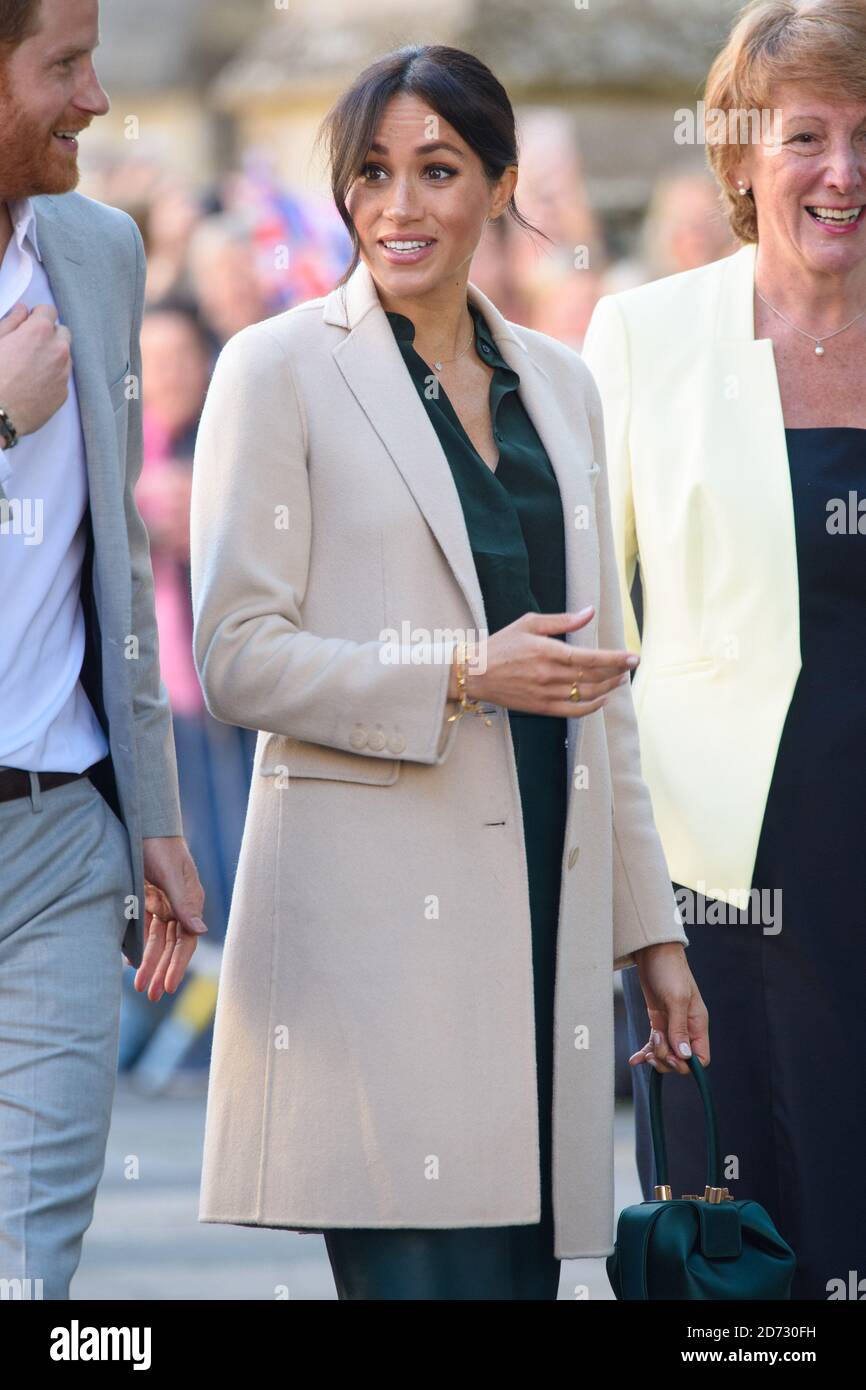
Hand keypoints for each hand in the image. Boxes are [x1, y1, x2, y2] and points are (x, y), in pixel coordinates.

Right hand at [0, 303, 71, 437]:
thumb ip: (11, 321)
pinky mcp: (63, 393)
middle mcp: (58, 350)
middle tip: (29, 346)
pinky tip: (34, 383)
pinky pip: (62, 377)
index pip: (49, 311)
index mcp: (39, 332)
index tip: (28, 323)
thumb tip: (23, 311)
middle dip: (49, 335)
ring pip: (65, 356)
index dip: (37, 316)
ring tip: (30, 366)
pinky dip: (53, 376)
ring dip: (53, 355)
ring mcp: (63, 373)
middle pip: (62, 332)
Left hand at [131, 836, 207, 1000]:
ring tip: (139, 986)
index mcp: (190, 901)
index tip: (167, 987)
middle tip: (150, 995)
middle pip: (171, 946)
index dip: (178, 965)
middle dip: (161, 971)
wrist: (143, 822)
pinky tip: (130, 962)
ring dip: (149, 963)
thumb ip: (185, 903)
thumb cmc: (162, 846)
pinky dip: (139, 946)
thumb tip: (201, 932)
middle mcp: (179, 906)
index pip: (186, 941)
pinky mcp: (146, 899)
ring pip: (157, 941)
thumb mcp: (173, 874)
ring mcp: (162, 903)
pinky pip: (144, 929)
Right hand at [447, 607, 637, 717]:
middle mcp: (549, 675)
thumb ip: (562, 620)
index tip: (633, 656)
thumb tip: (589, 612)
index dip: (615, 658)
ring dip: (608, 688)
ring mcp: (546, 694)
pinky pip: (574, 711)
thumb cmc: (501, 645)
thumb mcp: (529, 623)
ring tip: (619, 679)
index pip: (590, 657)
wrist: (475, 674)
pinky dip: (592, 707)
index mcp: (548, 651)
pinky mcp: (541, 708)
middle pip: (594, 677)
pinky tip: (602, 699)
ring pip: (587, 694)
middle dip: (617, 672)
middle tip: (630, 666)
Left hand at [628, 941, 709, 1074]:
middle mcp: (686, 1028)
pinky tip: (635, 1059)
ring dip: (655, 1055)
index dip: (687, 1064)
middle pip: (681, 1059)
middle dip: (667, 1059)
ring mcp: (671, 1025)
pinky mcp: (658, 1021)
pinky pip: (653, 1044)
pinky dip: (645, 1052)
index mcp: (698, 1024)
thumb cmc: (669, 971)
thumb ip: (679, 1028)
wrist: (653, 952)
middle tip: (655, 1046)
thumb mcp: (676, 998)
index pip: (701, 1057)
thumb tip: (685, 1055)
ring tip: (645, 1050)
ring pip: (666, 1053)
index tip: (672, 1056)